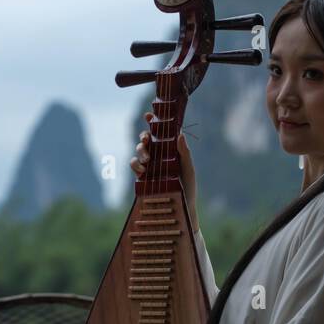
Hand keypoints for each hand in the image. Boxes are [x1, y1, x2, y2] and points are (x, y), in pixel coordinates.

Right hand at [130, 110, 198, 231]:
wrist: (182, 207)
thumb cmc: (188, 187)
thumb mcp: (188, 169)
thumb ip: (184, 152)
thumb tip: (180, 133)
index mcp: (170, 149)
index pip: (160, 132)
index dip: (153, 122)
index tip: (149, 115)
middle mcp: (158, 154)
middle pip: (146, 139)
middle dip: (144, 137)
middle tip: (147, 140)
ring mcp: (149, 165)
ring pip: (139, 150)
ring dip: (140, 150)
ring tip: (147, 161)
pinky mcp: (142, 176)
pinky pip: (134, 165)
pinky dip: (135, 164)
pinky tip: (142, 170)